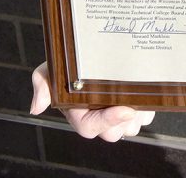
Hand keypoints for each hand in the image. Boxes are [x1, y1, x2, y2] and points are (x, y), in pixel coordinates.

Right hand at [30, 63, 154, 141]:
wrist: (88, 55)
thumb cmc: (68, 67)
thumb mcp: (50, 69)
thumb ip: (42, 83)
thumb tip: (37, 106)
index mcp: (79, 114)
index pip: (91, 127)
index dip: (108, 121)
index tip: (124, 110)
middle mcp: (99, 118)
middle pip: (115, 131)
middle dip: (125, 119)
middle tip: (134, 100)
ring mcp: (117, 115)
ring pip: (132, 126)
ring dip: (138, 113)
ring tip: (141, 92)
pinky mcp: (134, 109)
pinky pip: (145, 117)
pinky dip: (148, 107)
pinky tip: (147, 91)